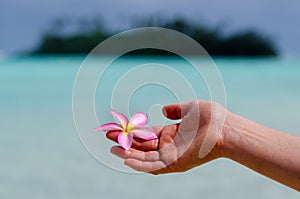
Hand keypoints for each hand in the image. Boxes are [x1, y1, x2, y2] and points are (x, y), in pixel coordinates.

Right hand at [106, 100, 226, 173]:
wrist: (226, 127)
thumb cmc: (212, 117)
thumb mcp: (189, 108)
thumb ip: (175, 109)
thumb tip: (163, 109)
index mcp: (170, 134)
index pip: (146, 135)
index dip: (132, 132)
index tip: (118, 127)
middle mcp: (169, 146)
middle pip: (141, 146)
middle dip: (125, 142)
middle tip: (107, 136)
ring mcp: (172, 156)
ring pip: (144, 158)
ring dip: (128, 155)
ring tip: (112, 148)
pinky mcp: (176, 164)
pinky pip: (154, 166)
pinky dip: (140, 165)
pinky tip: (126, 160)